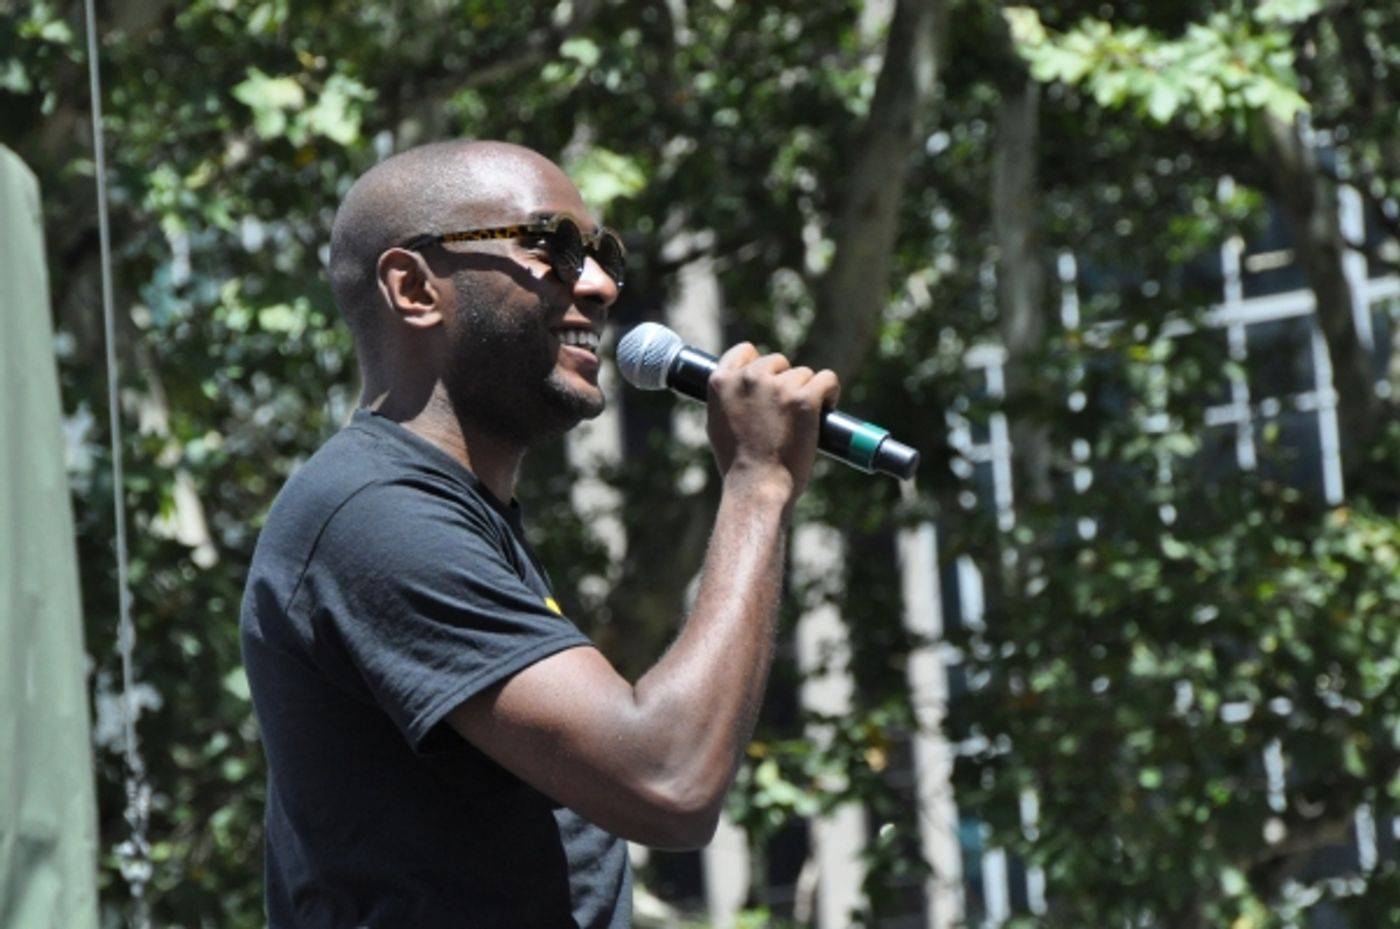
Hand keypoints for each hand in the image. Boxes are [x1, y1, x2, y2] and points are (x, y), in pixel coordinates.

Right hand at [705, 343, 839, 500]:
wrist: (757, 487)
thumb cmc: (738, 464)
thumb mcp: (716, 424)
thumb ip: (727, 398)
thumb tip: (740, 387)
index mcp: (721, 381)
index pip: (744, 351)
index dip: (758, 364)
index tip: (767, 380)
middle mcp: (749, 378)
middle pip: (777, 361)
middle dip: (784, 381)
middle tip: (786, 409)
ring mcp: (778, 387)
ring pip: (802, 374)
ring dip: (806, 391)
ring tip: (803, 419)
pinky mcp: (804, 398)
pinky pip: (827, 379)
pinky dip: (830, 391)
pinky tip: (826, 406)